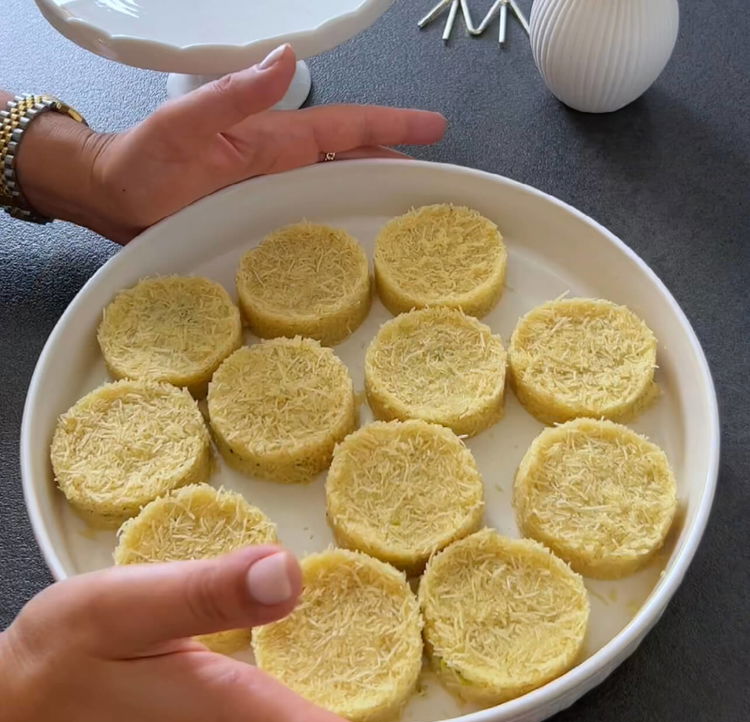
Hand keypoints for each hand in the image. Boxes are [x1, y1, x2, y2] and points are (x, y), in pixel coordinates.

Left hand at [14, 45, 445, 242]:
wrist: (113, 199)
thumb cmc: (142, 162)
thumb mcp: (185, 124)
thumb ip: (233, 96)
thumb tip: (288, 61)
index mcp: (272, 140)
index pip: (343, 128)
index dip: (389, 126)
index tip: (433, 125)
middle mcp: (279, 166)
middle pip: (349, 160)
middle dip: (393, 161)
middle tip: (435, 178)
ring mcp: (271, 196)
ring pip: (334, 192)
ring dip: (371, 195)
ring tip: (410, 212)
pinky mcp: (259, 223)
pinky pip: (309, 222)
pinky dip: (337, 226)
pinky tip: (353, 245)